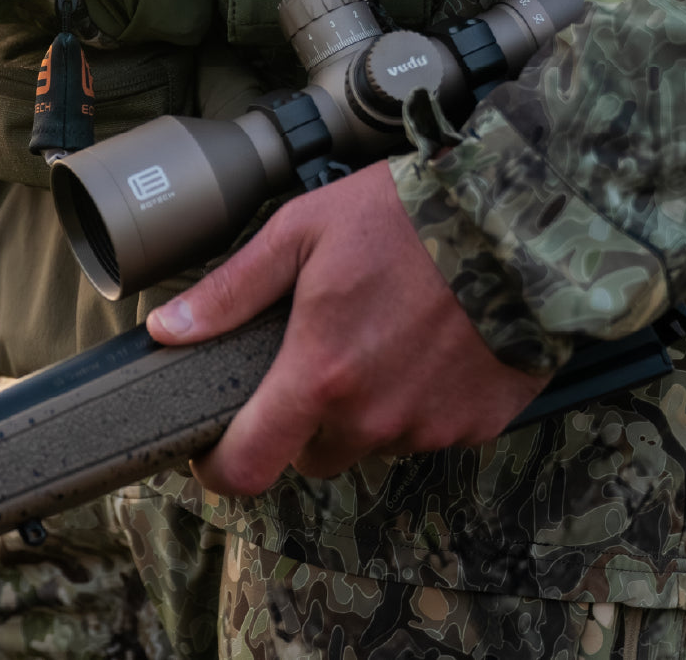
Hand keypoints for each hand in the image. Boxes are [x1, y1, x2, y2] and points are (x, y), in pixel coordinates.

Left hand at [147, 160, 550, 494]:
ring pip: (379, 439)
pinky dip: (428, 398)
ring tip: (393, 333)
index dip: (221, 468)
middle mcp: (375, 416)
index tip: (218, 451)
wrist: (515, 218)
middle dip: (312, 416)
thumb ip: (233, 289)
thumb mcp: (304, 231)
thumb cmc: (407, 216)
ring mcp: (433, 425)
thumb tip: (170, 328)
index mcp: (321, 373)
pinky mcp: (482, 421)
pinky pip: (435, 428)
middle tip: (330, 350)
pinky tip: (439, 345)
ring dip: (375, 404)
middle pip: (318, 452)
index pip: (249, 467)